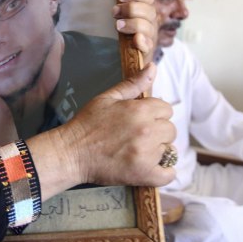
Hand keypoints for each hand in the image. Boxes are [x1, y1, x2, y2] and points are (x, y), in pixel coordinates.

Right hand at [28, 63, 175, 200]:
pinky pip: (169, 174)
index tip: (142, 119)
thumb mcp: (107, 98)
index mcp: (140, 110)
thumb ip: (133, 83)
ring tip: (139, 151)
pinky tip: (151, 167)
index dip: (155, 113)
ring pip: (169, 150)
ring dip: (158, 151)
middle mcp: (147, 131)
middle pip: (171, 130)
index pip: (167, 109)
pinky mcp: (144, 174)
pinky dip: (164, 172)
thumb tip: (153, 67)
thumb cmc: (87, 124)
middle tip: (139, 136)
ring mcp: (147, 155)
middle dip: (158, 132)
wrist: (71, 153)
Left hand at [113, 0, 157, 60]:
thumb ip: (124, 6)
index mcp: (147, 10)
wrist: (134, 58)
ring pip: (147, 27)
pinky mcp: (147, 51)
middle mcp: (151, 22)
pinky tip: (136, 39)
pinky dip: (142, 42)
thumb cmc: (128, 33)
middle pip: (148, 10)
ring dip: (132, 24)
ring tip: (118, 25)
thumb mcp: (125, 16)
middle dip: (130, 9)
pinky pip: (148, 46)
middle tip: (115, 12)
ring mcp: (150, 36)